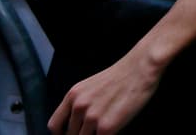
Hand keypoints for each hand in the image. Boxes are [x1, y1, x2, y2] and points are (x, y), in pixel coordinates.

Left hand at [48, 49, 162, 134]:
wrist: (141, 67)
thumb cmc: (122, 75)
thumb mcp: (91, 86)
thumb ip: (81, 103)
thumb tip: (77, 123)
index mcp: (73, 95)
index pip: (54, 125)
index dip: (62, 134)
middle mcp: (79, 107)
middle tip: (94, 130)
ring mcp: (92, 117)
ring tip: (106, 128)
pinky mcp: (107, 127)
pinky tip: (114, 130)